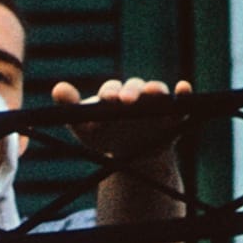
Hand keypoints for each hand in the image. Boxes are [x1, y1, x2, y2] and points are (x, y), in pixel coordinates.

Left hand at [52, 76, 194, 166]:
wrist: (130, 155)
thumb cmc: (104, 135)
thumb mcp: (84, 126)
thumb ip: (70, 108)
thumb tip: (57, 88)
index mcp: (115, 94)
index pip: (112, 90)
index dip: (110, 94)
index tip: (108, 100)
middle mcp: (137, 93)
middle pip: (136, 87)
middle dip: (132, 92)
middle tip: (127, 101)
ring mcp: (156, 103)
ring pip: (158, 92)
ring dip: (157, 90)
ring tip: (156, 94)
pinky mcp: (174, 115)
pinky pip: (182, 103)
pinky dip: (185, 94)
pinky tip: (184, 88)